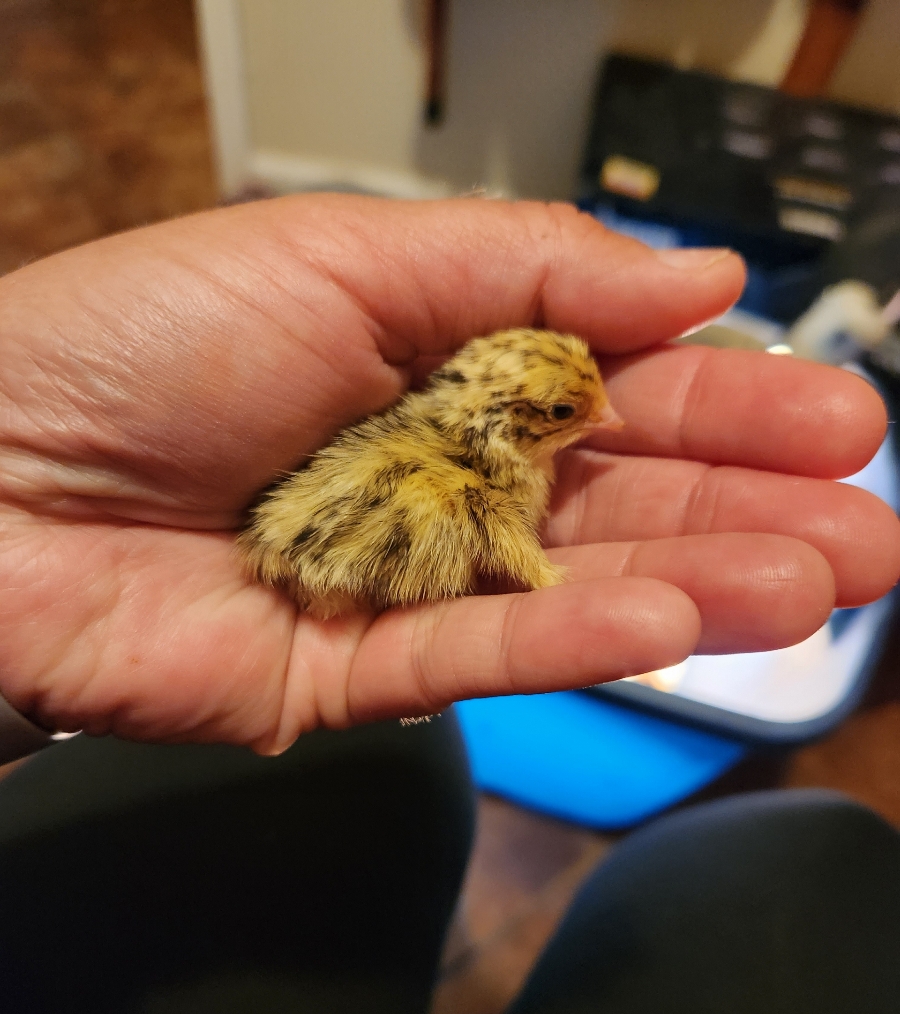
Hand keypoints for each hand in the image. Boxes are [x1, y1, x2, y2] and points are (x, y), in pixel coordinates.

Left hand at [0, 196, 896, 749]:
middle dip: (750, 510)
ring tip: (822, 583)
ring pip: (573, 590)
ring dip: (702, 585)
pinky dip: (575, 640)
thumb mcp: (346, 256)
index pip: (617, 389)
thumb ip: (526, 271)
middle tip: (875, 529)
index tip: (839, 416)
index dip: (728, 402)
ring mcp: (407, 584)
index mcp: (445, 371)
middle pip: (620, 500)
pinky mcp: (355, 674)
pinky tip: (677, 620)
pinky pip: (482, 657)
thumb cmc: (145, 339)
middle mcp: (442, 482)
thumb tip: (697, 274)